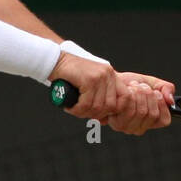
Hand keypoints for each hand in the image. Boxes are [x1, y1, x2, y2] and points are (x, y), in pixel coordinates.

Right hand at [51, 55, 173, 134]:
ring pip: (97, 107)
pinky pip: (86, 104)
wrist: (55, 61)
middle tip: (82, 112)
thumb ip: (100, 97)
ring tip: (74, 109)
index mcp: (111, 76)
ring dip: (83, 113)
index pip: (125, 98)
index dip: (114, 110)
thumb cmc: (70, 76)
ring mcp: (100, 76)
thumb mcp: (90, 85)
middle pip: (110, 107)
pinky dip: (77, 110)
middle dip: (96, 114)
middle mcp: (108, 75)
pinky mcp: (89, 79)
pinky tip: (70, 107)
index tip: (101, 114)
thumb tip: (107, 119)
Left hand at [106, 72, 173, 135]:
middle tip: (141, 87)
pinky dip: (129, 95)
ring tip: (132, 87)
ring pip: (141, 112)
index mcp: (151, 121)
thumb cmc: (129, 84)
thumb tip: (171, 100)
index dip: (161, 105)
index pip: (164, 120)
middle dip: (148, 95)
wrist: (110, 82)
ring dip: (138, 93)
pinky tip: (125, 91)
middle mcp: (140, 127)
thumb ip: (166, 88)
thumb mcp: (152, 83)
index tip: (156, 92)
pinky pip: (129, 108)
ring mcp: (128, 127)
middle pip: (153, 114)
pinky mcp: (117, 123)